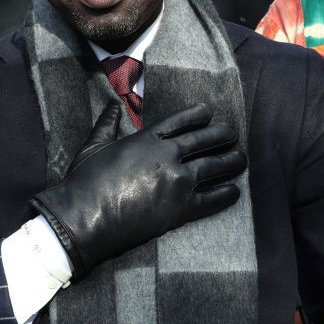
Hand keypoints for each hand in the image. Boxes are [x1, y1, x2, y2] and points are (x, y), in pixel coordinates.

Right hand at [32, 101, 246, 277]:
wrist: (84, 218)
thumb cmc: (83, 182)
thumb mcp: (92, 147)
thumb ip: (106, 124)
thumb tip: (110, 105)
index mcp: (146, 139)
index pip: (181, 121)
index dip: (199, 115)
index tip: (210, 113)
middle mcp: (167, 155)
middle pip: (205, 140)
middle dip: (223, 135)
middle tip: (233, 134)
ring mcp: (178, 181)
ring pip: (215, 166)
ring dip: (232, 161)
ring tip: (241, 159)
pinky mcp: (182, 209)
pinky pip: (213, 199)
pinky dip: (227, 194)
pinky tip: (235, 192)